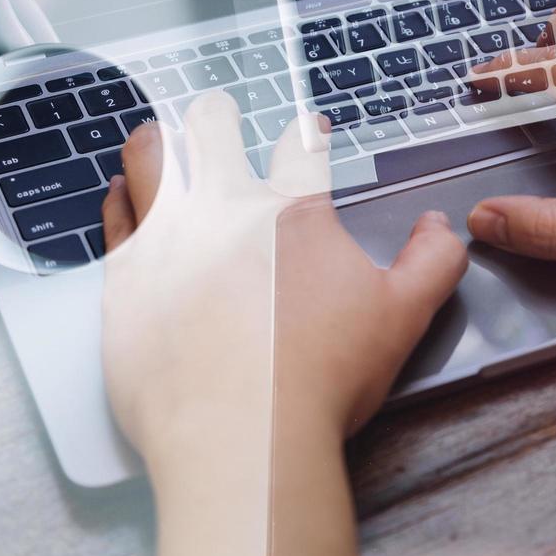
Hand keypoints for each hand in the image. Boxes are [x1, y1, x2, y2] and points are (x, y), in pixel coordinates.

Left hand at [100, 93, 467, 457]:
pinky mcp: (124, 280)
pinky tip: (120, 193)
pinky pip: (114, 218)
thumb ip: (432, 262)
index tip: (308, 130)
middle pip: (211, 132)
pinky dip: (118, 197)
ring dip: (156, 141)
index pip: (300, 147)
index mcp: (293, 214)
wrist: (243, 437)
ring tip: (155, 137)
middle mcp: (224, 211)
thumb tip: (442, 228)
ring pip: (149, 159)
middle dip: (217, 118)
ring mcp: (167, 241)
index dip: (307, 132)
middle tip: (217, 117)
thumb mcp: (404, 316)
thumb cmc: (323, 378)